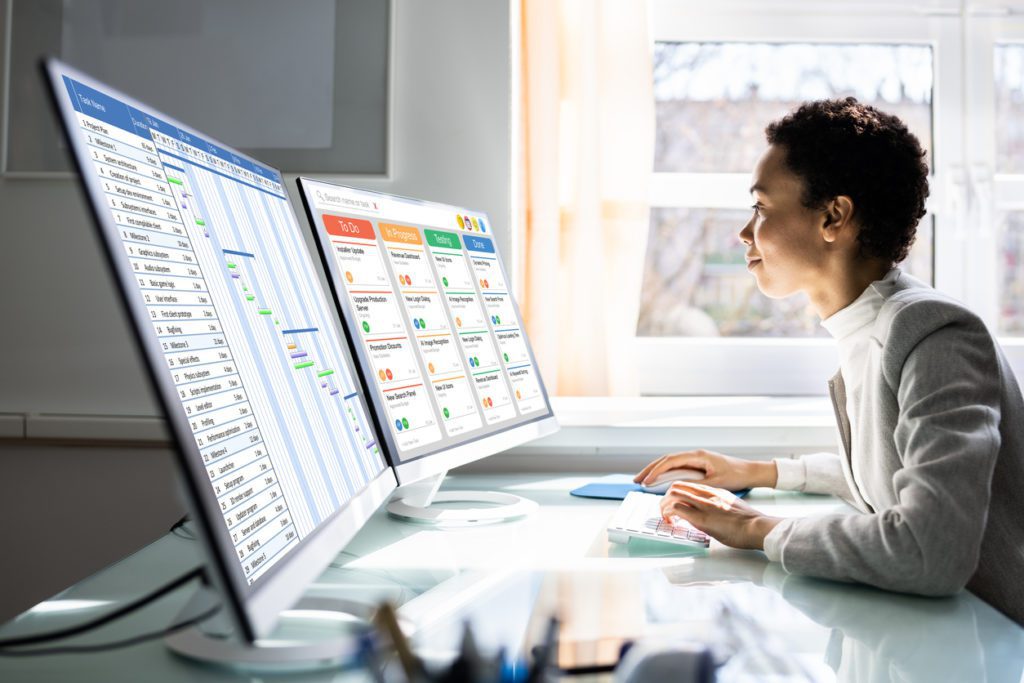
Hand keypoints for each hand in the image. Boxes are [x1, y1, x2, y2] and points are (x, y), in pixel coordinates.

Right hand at [634, 449, 776, 490]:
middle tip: (636, 480)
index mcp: (697, 456)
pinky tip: (658, 480)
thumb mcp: (714, 482)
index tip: (646, 481)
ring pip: (669, 463)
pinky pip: (676, 467)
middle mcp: (694, 454)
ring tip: (642, 480)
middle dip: (650, 469)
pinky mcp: (697, 464)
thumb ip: (695, 483)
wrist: (749, 472)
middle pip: (666, 460)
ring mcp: (695, 458)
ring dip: (655, 471)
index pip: (671, 461)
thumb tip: (676, 487)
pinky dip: (665, 473)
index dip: (656, 471)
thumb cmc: (736, 476)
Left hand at [660, 482, 781, 549]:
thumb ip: (719, 504)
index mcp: (715, 490)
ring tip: (665, 517)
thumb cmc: (749, 521)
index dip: (677, 493)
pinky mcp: (701, 518)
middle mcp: (707, 493)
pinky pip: (677, 509)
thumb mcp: (732, 505)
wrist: (757, 526)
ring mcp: (703, 504)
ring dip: (664, 506)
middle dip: (666, 498)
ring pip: (673, 495)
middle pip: (677, 486)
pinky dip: (670, 514)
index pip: (688, 485)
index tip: (674, 503)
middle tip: (665, 510)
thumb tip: (710, 512)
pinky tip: (671, 521)